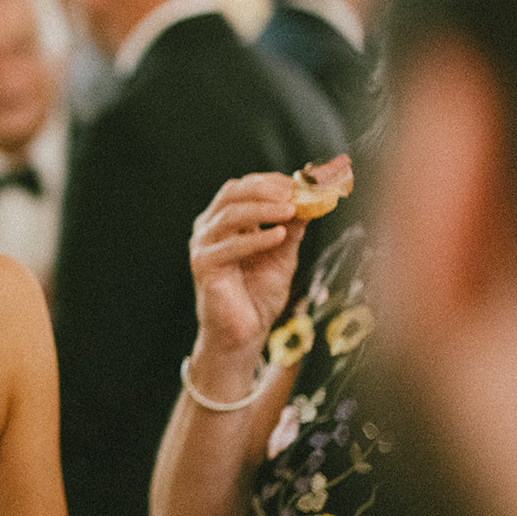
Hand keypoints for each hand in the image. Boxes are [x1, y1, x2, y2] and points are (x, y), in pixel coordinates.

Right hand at [189, 172, 305, 358]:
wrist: (245, 333)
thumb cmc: (259, 295)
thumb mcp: (283, 255)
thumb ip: (292, 229)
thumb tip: (313, 200)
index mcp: (226, 221)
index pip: (244, 187)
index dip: (272, 181)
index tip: (302, 182)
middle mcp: (211, 228)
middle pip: (233, 193)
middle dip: (266, 189)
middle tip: (295, 192)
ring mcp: (204, 245)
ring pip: (231, 214)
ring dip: (263, 208)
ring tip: (291, 209)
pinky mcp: (204, 265)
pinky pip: (230, 246)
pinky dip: (256, 238)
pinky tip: (279, 236)